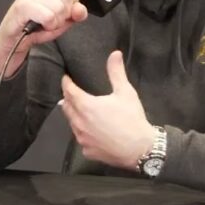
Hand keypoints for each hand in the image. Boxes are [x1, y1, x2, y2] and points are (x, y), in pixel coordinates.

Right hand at [0, 0, 87, 76]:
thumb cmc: (38, 25)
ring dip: (55, 22)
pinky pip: (49, 16)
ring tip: (43, 22)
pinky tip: (38, 25)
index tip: (58, 9)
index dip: (72, 1)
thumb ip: (76, 12)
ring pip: (60, 7)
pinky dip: (48, 26)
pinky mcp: (23, 5)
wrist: (14, 40)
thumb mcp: (63, 18)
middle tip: (49, 19)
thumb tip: (80, 9)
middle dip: (63, 14)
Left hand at [60, 51, 153, 170]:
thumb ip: (116, 72)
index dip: (66, 83)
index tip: (65, 78)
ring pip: (72, 124)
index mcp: (86, 106)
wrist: (139, 148)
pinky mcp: (87, 151)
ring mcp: (82, 139)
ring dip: (73, 115)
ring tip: (77, 109)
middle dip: (67, 98)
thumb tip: (115, 53)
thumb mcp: (125, 92)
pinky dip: (82, 132)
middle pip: (67, 108)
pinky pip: (80, 139)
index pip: (69, 91)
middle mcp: (79, 123)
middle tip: (70, 92)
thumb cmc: (131, 118)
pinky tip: (89, 131)